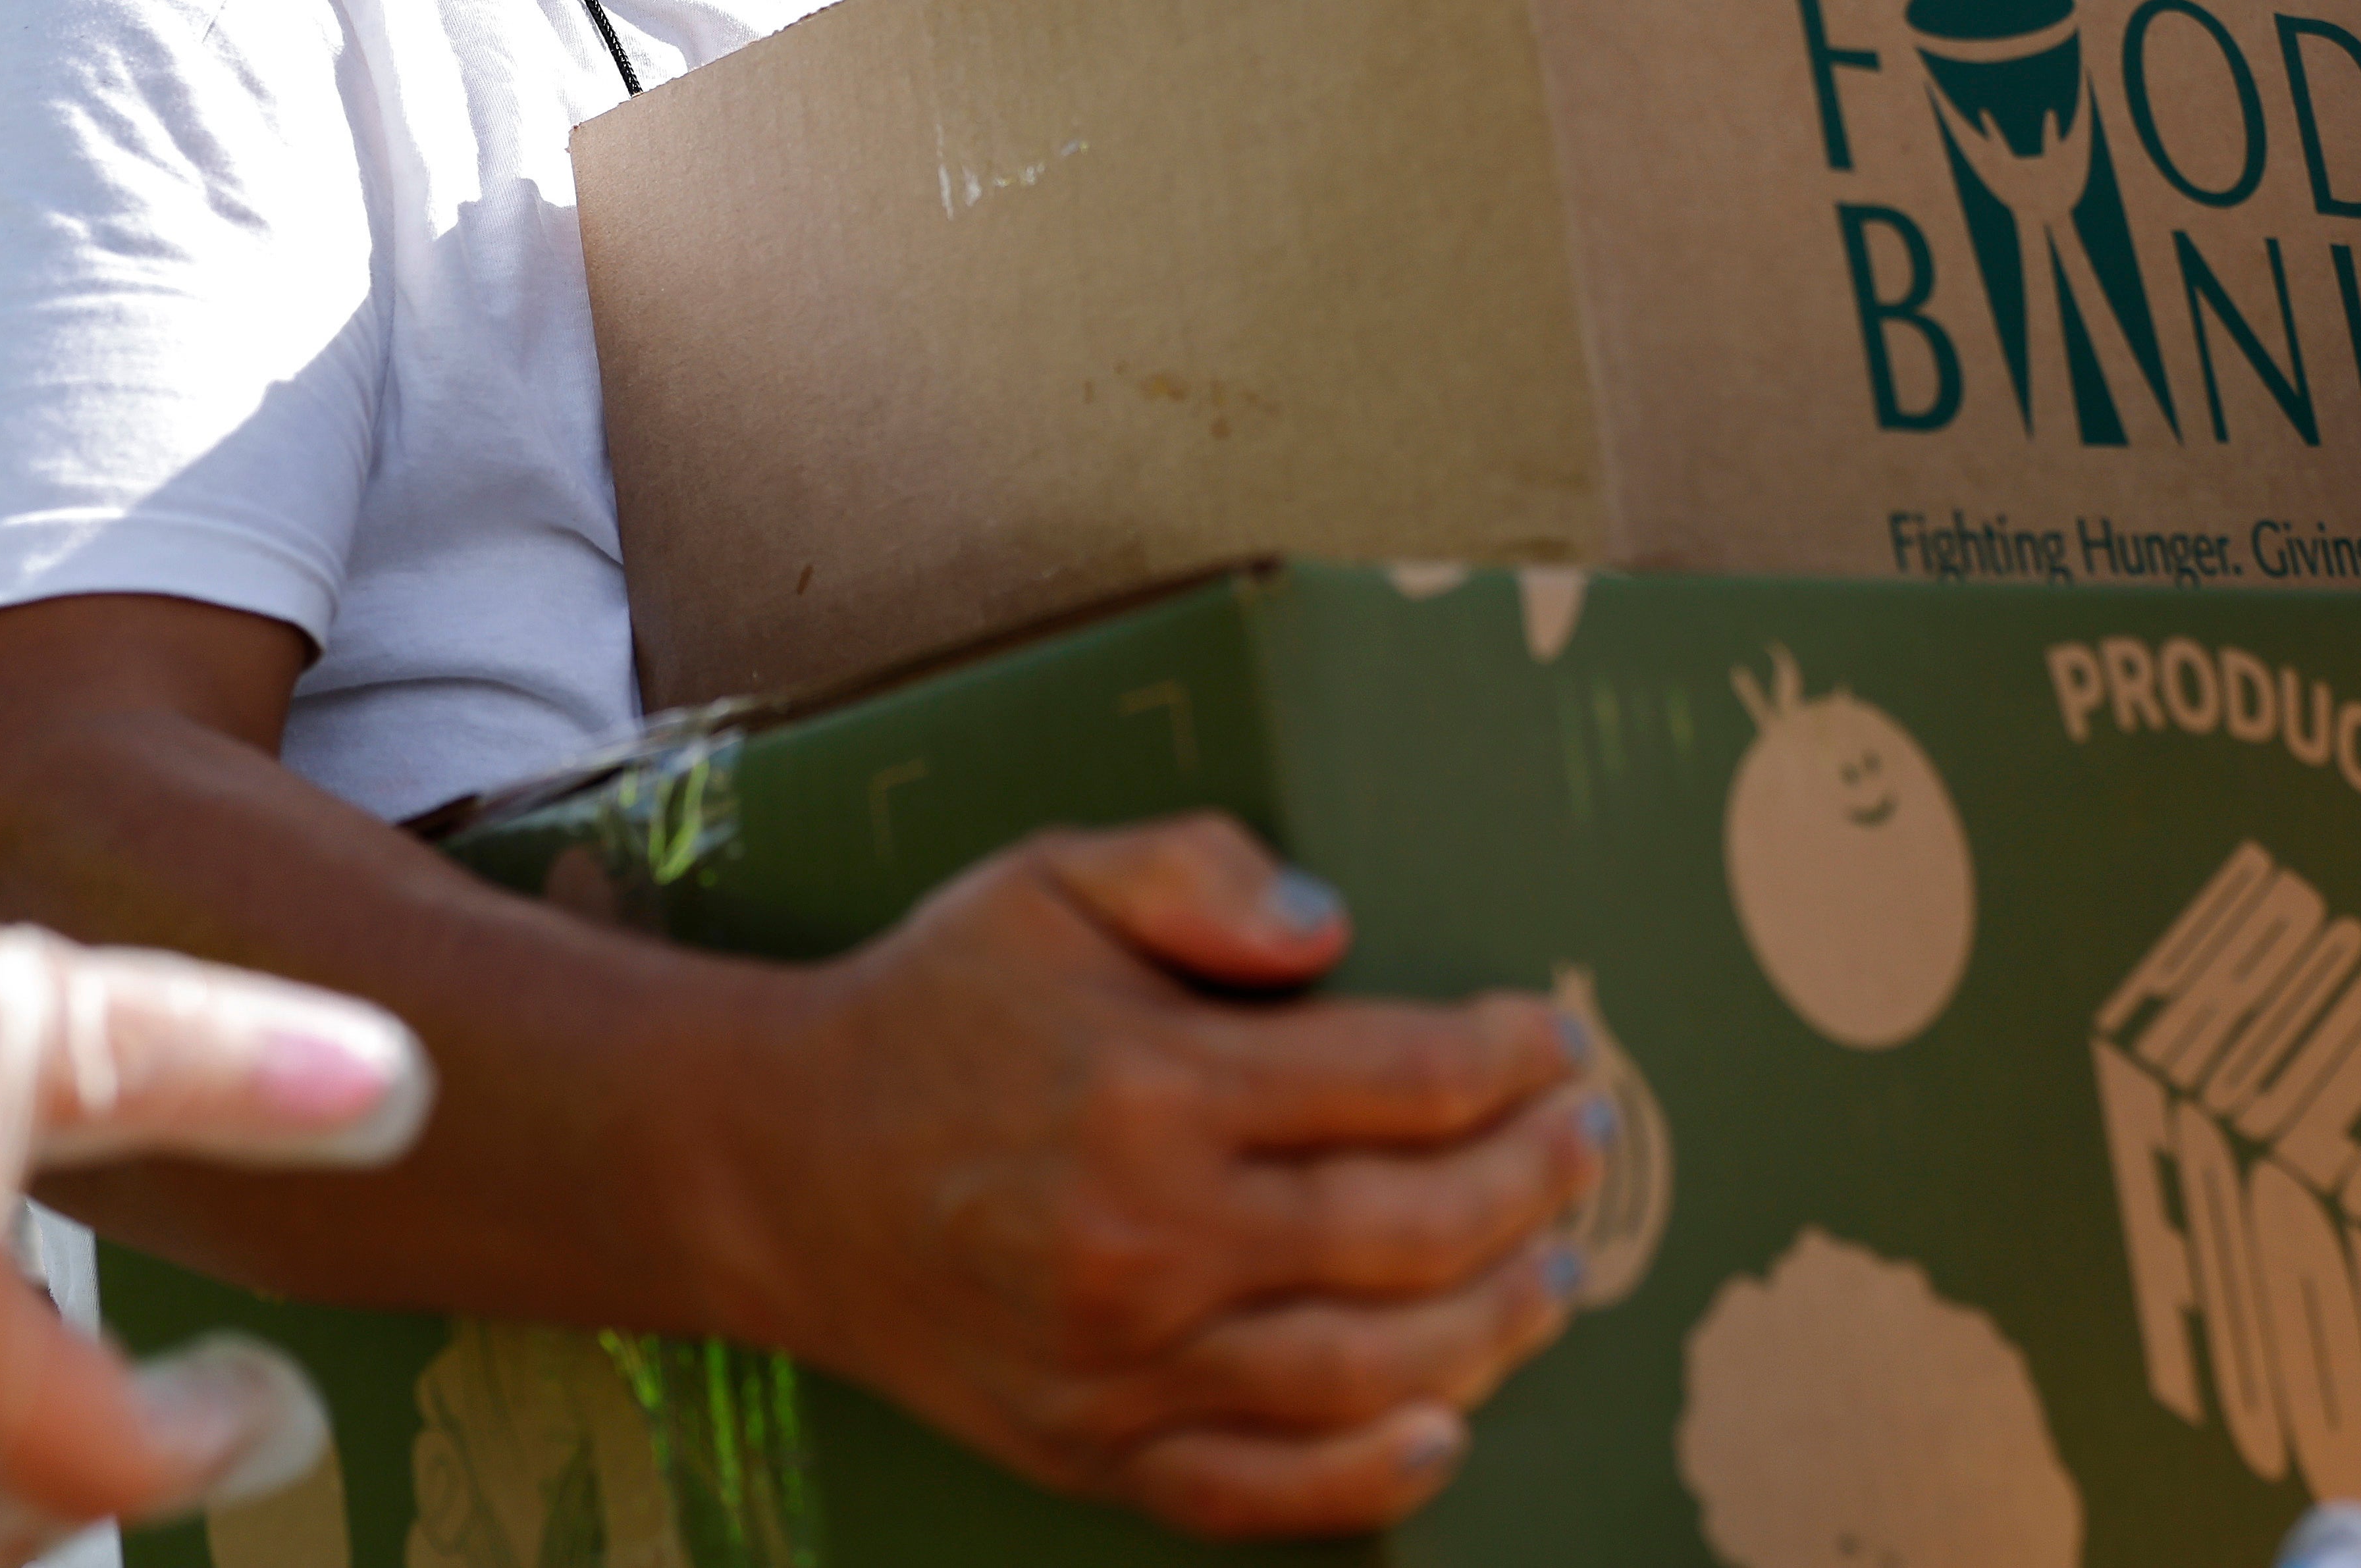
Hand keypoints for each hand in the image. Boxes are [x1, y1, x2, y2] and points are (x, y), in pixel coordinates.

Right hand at [758, 814, 1600, 1541]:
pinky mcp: (1092, 1449)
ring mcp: (1121, 1361)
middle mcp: (1147, 1234)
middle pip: (1408, 1229)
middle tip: (1583, 1145)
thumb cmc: (935, 1007)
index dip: (1508, 1060)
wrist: (777, 1163)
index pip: (1398, 1080)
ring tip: (1554, 1272)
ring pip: (1365, 1367)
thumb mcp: (1047, 879)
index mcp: (1152, 1083)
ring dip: (1491, 1324)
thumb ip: (1194, 869)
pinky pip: (1263, 1491)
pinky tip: (1446, 1426)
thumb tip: (1335, 927)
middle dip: (1530, 1184)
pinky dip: (1371, 1475)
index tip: (1556, 1041)